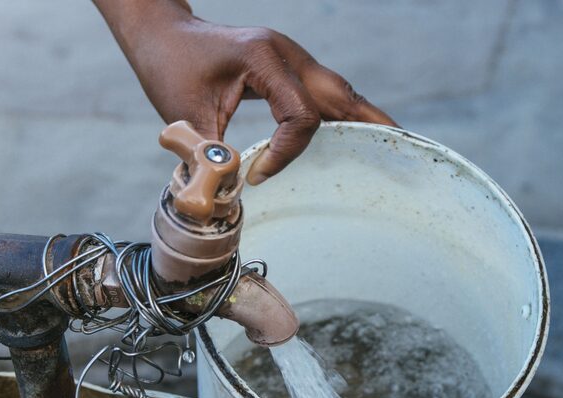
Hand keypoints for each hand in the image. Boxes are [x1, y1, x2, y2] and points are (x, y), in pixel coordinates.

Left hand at [93, 0, 396, 184]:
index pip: (300, 115)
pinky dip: (344, 114)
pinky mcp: (289, 67)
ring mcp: (292, 58)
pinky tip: (358, 133)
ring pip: (340, 91)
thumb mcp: (184, 115)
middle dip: (370, 126)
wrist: (164, 36)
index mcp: (264, 59)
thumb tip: (229, 197)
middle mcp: (287, 54)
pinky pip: (325, 92)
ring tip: (393, 146)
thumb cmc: (170, 68)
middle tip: (399, 156)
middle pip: (341, 94)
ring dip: (364, 119)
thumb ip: (210, 156)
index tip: (257, 174)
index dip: (286, 153)